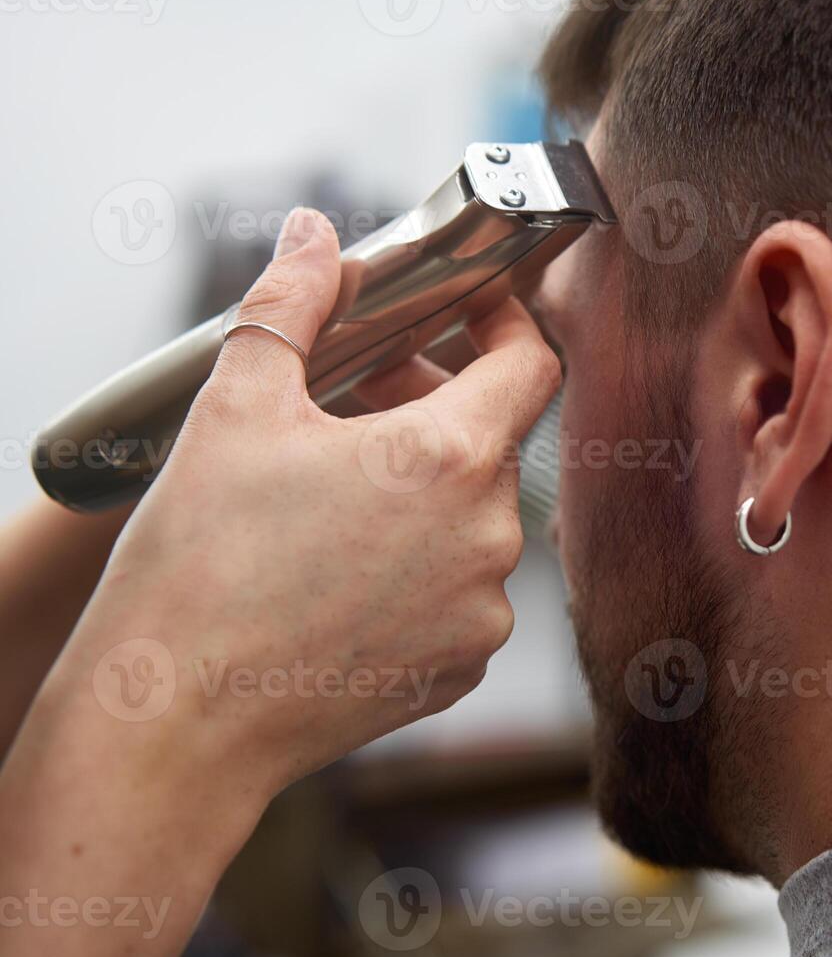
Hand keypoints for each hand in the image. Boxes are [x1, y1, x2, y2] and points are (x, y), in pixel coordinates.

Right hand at [74, 206, 560, 788]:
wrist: (175, 722)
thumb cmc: (201, 564)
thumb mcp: (236, 406)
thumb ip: (291, 304)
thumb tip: (315, 235)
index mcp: (453, 458)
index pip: (531, 363)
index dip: (506, 325)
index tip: (471, 313)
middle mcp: (492, 537)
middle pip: (493, 441)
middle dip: (435, 406)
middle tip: (356, 399)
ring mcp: (484, 612)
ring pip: (475, 519)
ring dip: (426, 491)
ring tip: (338, 491)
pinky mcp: (463, 668)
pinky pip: (463, 591)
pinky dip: (422, 566)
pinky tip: (346, 569)